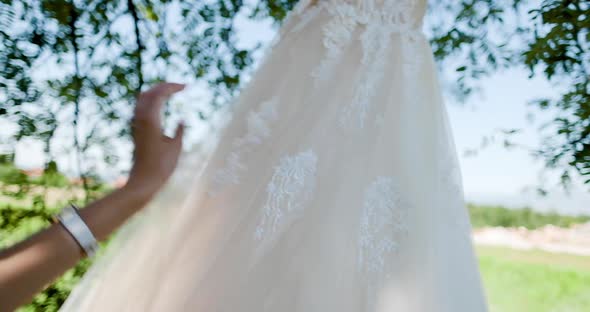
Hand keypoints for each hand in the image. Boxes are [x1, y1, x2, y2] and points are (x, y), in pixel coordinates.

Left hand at [126, 82, 185, 197]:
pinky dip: (151, 101)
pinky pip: (141, 107)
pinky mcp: (136, 130)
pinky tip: (160, 104)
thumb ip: (179, 130)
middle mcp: (140, 118)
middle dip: (164, 86)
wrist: (143, 180)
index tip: (186, 86)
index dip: (172, 87)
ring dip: (156, 92)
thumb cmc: (162, 166)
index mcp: (151, 120)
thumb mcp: (176, 147)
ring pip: (143, 99)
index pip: (159, 94)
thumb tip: (182, 119)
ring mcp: (136, 124)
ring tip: (170, 92)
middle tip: (180, 86)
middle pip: (149, 92)